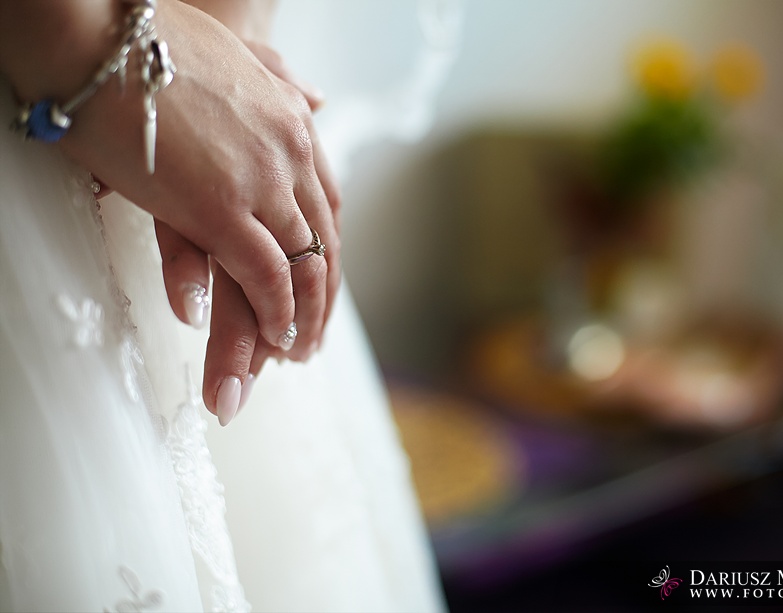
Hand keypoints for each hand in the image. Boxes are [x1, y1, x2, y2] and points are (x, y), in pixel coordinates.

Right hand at [153, 38, 339, 422]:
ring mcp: (261, 182)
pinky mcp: (220, 207)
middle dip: (319, 302)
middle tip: (310, 343)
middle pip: (321, 246)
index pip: (327, 207)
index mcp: (296, 126)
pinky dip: (274, 312)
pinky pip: (263, 274)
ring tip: (292, 360)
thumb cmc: (153, 44)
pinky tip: (272, 342)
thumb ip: (281, 82)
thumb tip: (318, 98)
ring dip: (298, 321)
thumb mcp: (236, 60)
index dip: (326, 256)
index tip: (319, 291)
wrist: (105, 35)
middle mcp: (291, 156)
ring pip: (299, 269)